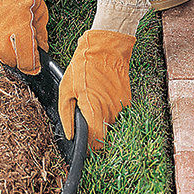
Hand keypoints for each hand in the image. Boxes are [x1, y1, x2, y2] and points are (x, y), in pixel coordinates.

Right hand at [0, 0, 48, 74]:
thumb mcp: (40, 12)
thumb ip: (40, 35)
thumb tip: (42, 50)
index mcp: (21, 30)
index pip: (26, 62)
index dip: (32, 66)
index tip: (35, 65)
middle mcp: (1, 33)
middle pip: (10, 61)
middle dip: (19, 59)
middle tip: (23, 50)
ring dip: (4, 50)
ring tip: (9, 37)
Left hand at [58, 30, 135, 149]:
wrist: (107, 48)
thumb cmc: (83, 67)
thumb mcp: (66, 89)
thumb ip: (66, 116)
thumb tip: (69, 135)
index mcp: (94, 110)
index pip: (96, 142)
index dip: (88, 145)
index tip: (82, 140)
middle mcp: (110, 112)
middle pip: (103, 135)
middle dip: (93, 130)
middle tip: (83, 116)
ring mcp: (121, 107)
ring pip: (110, 124)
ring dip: (101, 119)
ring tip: (92, 101)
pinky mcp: (128, 101)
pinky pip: (117, 113)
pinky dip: (108, 110)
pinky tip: (101, 96)